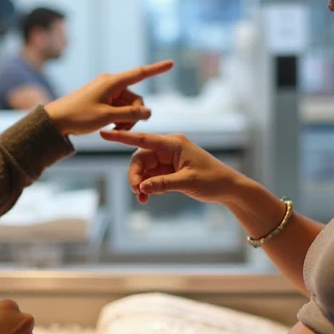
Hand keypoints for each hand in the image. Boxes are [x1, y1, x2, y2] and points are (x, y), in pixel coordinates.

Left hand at [43, 60, 173, 136]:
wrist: (55, 120)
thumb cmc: (78, 116)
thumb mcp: (106, 117)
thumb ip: (129, 114)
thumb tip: (149, 112)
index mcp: (112, 82)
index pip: (140, 73)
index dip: (157, 69)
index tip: (171, 64)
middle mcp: (110, 83)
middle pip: (135, 98)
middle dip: (134, 114)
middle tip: (122, 129)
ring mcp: (106, 91)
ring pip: (128, 105)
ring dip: (126, 118)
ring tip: (113, 130)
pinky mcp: (102, 99)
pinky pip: (119, 107)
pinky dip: (118, 117)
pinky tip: (109, 126)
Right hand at [97, 128, 238, 203]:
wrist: (228, 188)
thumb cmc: (212, 180)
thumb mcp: (187, 182)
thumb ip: (163, 184)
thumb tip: (142, 187)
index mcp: (173, 143)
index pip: (143, 139)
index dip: (122, 137)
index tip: (104, 134)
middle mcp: (168, 148)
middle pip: (140, 158)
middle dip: (135, 175)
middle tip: (137, 192)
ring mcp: (168, 159)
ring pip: (144, 169)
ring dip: (140, 184)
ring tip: (142, 199)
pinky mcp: (169, 170)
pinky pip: (151, 177)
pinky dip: (147, 187)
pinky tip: (146, 198)